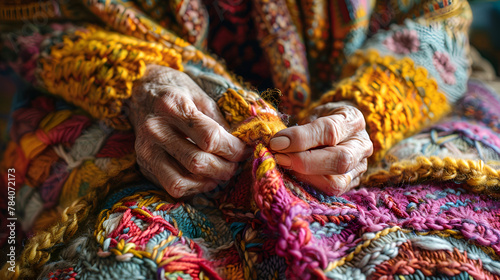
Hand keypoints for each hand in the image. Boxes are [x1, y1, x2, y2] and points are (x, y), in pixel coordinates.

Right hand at [128, 65, 247, 197]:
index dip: (233, 148)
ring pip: (183, 181)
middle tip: (235, 163)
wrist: (140, 91)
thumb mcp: (201, 96)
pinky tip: (203, 177)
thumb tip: (240, 146)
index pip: (210, 137)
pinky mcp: (143, 164)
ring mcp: (146, 149)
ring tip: (221, 171)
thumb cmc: (176, 91)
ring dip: (210, 181)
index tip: (244, 149)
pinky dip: (194, 187)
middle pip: (198, 162)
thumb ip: (220, 121)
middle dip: (225, 167)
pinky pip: (172, 186)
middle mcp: (155, 129)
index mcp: (172, 106)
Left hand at [270, 102, 372, 194]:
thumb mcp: (311, 116)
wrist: (335, 132)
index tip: (277, 142)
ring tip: (285, 168)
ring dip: (306, 178)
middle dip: (305, 162)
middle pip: (340, 160)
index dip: (301, 138)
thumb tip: (277, 144)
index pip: (330, 131)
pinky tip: (293, 179)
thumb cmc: (320, 121)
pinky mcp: (350, 186)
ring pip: (337, 182)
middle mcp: (362, 145)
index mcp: (353, 120)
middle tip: (280, 158)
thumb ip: (299, 130)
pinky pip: (330, 193)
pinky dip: (308, 187)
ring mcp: (359, 168)